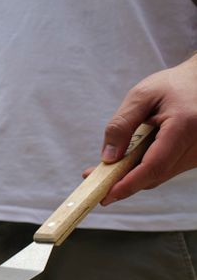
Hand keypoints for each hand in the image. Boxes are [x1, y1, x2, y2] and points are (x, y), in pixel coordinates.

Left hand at [94, 55, 196, 205]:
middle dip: (123, 182)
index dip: (129, 183)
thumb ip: (122, 125)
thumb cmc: (171, 85)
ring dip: (132, 176)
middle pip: (156, 174)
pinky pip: (166, 169)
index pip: (155, 164)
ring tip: (104, 170)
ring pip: (160, 175)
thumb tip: (108, 157)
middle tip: (92, 179)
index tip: (107, 194)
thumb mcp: (141, 96)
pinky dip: (144, 169)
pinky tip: (126, 162)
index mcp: (185, 125)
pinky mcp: (195, 157)